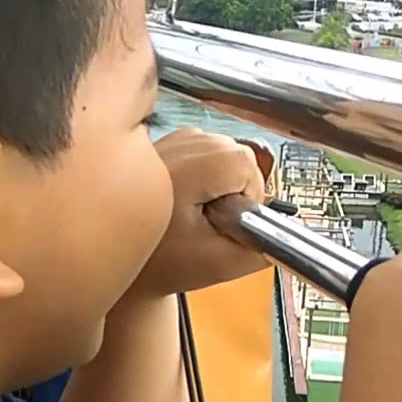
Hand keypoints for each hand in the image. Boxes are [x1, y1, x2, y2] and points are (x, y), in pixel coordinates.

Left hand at [126, 128, 269, 298]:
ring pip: (223, 150)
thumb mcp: (219, 263)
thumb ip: (259, 247)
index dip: (248, 196)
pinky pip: (204, 150)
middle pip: (237, 153)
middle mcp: (177, 143)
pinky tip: (182, 199)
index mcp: (187, 168)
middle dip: (235, 187)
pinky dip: (203, 173)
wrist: (120, 259)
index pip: (246, 164)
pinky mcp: (163, 141)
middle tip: (208, 220)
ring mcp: (168, 138)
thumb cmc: (164, 263)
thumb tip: (281, 228)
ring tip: (192, 212)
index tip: (225, 221)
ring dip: (219, 181)